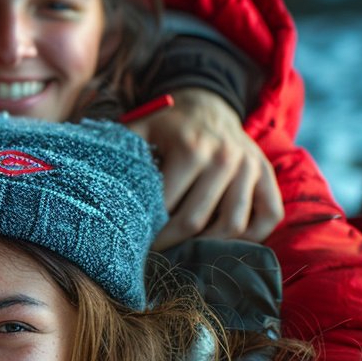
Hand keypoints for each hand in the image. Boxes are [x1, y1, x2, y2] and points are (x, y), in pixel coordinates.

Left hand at [127, 87, 282, 248]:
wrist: (209, 104)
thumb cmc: (168, 125)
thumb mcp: (141, 128)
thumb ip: (122, 152)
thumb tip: (93, 181)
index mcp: (191, 148)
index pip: (167, 205)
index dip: (148, 228)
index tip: (133, 242)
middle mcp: (226, 159)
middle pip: (196, 221)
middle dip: (170, 244)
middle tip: (152, 256)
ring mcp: (251, 169)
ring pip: (233, 226)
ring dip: (206, 247)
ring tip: (183, 253)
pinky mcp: (268, 177)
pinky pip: (268, 217)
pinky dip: (250, 239)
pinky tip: (222, 245)